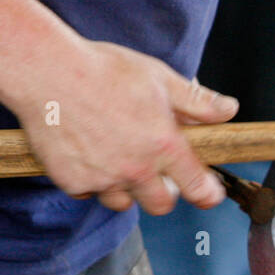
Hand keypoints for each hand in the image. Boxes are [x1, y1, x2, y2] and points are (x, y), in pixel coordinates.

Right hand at [10, 39, 237, 214]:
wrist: (45, 70)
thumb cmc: (101, 69)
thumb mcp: (158, 78)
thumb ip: (196, 102)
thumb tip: (229, 110)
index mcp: (163, 145)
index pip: (197, 187)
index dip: (208, 195)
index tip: (209, 194)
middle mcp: (136, 168)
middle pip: (161, 205)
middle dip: (163, 194)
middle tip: (156, 174)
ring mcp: (103, 178)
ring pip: (123, 202)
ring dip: (126, 187)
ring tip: (116, 157)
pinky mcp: (73, 181)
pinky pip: (89, 193)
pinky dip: (92, 180)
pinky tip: (87, 153)